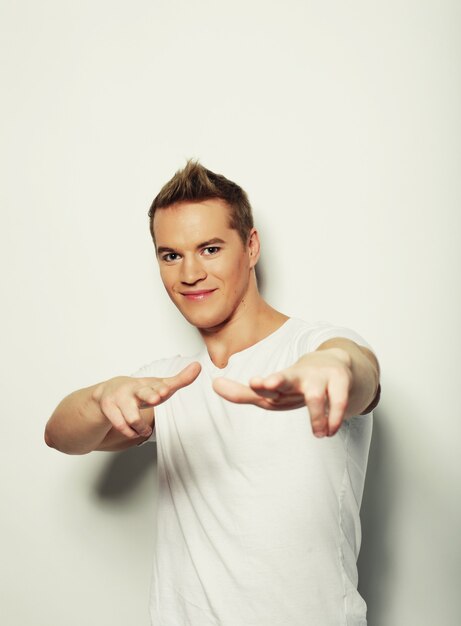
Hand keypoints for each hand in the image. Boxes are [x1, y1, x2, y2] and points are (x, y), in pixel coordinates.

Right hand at [93, 361, 200, 439]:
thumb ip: (180, 379)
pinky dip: (130, 432)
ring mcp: (119, 398)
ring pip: (132, 417)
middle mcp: (133, 388)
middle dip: (149, 395)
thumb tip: (198, 366)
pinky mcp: (108, 408)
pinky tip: (134, 431)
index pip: (157, 385)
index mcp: (147, 383)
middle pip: (142, 393)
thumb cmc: (140, 391)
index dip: (161, 388)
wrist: (108, 392)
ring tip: (145, 430)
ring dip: (141, 428)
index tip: (166, 390)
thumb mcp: (159, 386)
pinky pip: (121, 425)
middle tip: (156, 398)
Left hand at [212, 349, 352, 437]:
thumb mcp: (273, 390)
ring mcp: (319, 378)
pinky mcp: (340, 381)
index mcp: (280, 380)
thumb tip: (213, 385)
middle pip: (286, 378)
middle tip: (263, 384)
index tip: (246, 383)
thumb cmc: (298, 381)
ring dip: (315, 415)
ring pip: (315, 396)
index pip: (264, 385)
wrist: (336, 363)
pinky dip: (335, 417)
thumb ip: (244, 393)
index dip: (256, 386)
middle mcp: (298, 376)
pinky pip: (339, 401)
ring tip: (319, 434)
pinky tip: (331, 430)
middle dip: (276, 381)